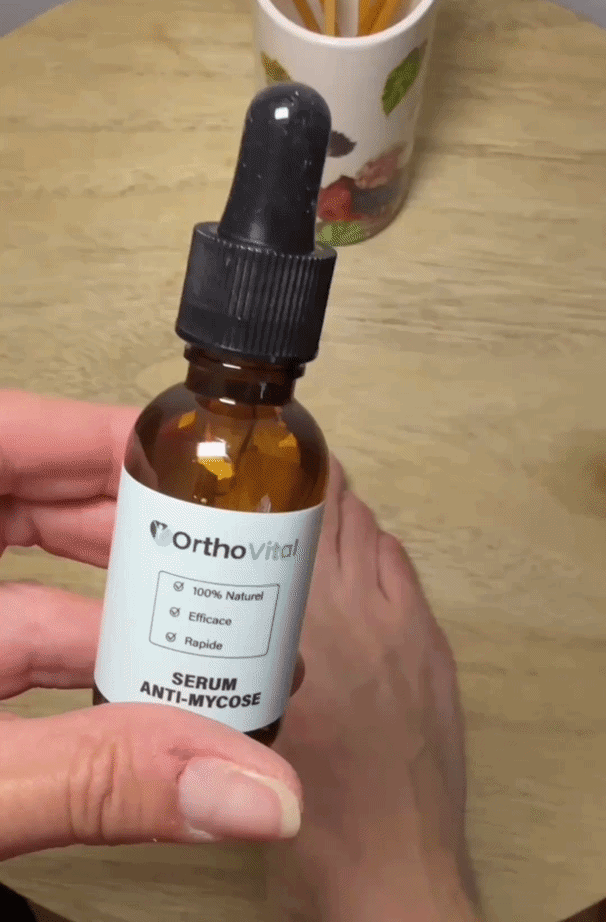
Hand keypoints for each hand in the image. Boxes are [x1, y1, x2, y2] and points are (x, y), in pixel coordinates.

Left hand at [0, 391, 301, 859]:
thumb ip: (99, 778)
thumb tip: (247, 786)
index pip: (10, 434)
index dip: (104, 436)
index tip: (192, 457)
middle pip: (38, 501)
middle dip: (140, 531)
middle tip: (227, 550)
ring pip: (37, 580)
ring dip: (126, 611)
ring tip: (213, 632)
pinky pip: (22, 639)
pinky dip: (83, 662)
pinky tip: (151, 694)